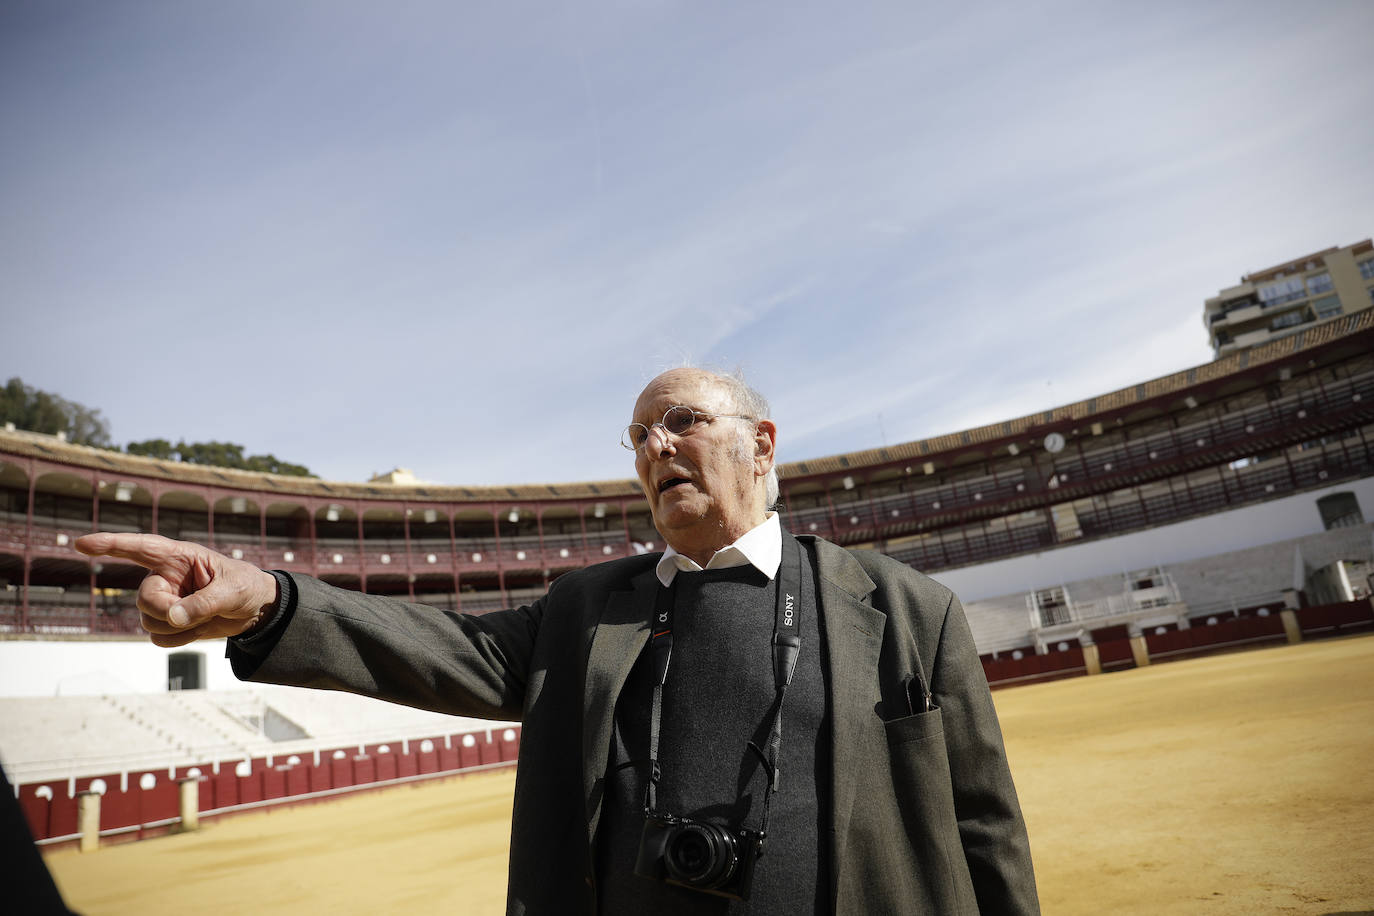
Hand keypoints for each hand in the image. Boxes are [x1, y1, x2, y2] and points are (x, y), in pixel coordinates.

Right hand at [74, 533, 279, 646]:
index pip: (139, 547)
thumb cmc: (246, 587)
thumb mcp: (232, 591)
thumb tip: (174, 618)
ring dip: (178, 627)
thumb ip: (204, 603)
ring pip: (149, 621)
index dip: (109, 544)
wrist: (255, 609)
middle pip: (144, 599)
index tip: (81, 544)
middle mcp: (165, 577)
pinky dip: (179, 640)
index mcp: (178, 557)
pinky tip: (198, 629)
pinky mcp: (168, 621)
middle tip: (196, 614)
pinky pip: (158, 638)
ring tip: (205, 617)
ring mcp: (165, 600)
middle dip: (166, 612)